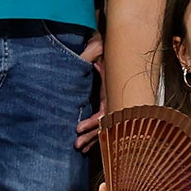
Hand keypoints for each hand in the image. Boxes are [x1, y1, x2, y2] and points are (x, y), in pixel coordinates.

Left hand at [74, 30, 106, 153]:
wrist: (114, 42)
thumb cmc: (108, 48)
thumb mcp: (100, 50)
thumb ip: (92, 56)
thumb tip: (89, 63)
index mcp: (112, 89)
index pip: (105, 111)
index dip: (93, 122)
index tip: (78, 128)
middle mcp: (113, 98)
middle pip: (105, 123)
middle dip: (91, 136)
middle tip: (77, 145)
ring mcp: (110, 100)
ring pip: (104, 125)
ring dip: (92, 138)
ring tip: (78, 147)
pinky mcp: (106, 101)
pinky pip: (102, 121)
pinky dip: (94, 133)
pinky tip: (86, 144)